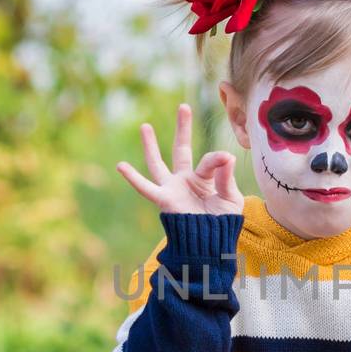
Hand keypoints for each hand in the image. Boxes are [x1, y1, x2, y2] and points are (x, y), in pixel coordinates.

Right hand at [116, 104, 243, 215]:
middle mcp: (186, 180)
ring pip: (158, 163)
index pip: (209, 161)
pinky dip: (132, 177)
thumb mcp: (230, 199)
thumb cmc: (222, 224)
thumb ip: (226, 178)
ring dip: (151, 146)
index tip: (226, 157)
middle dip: (182, 129)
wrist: (211, 244)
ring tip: (145, 126)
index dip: (217, 159)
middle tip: (183, 107)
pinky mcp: (164, 200)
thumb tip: (226, 155)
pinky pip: (145, 188)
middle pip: (181, 149)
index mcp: (204, 179)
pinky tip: (120, 165)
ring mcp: (172, 188)